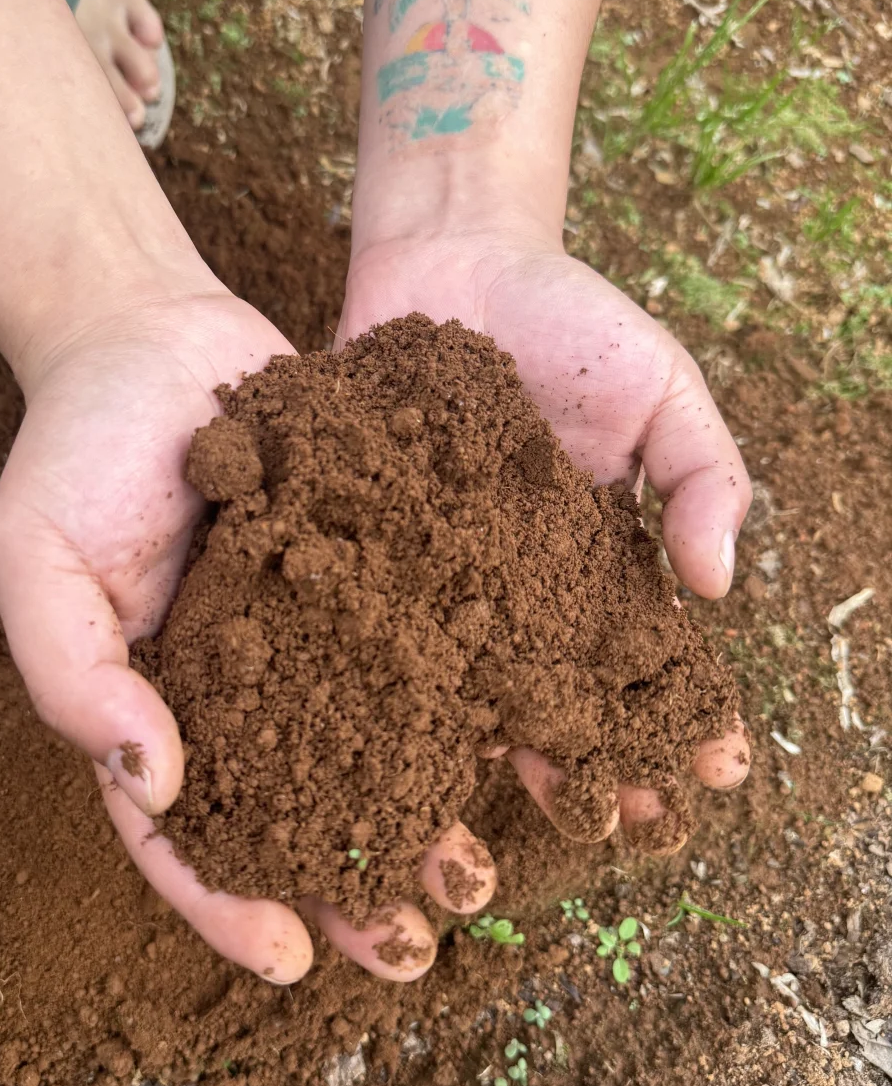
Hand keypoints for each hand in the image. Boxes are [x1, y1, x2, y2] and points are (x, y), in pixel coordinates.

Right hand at [0, 284, 501, 984]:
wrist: (155, 334)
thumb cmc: (75, 447)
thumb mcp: (36, 559)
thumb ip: (72, 672)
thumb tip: (153, 782)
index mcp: (152, 706)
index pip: (182, 834)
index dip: (229, 903)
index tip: (293, 958)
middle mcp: (241, 690)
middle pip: (296, 814)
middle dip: (353, 888)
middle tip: (417, 947)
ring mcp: (312, 636)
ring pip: (374, 748)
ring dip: (424, 817)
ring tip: (480, 873)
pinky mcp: (374, 576)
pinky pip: (421, 650)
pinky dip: (464, 701)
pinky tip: (517, 743)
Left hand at [324, 227, 752, 967]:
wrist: (451, 256)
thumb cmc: (570, 318)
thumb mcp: (661, 385)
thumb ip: (702, 472)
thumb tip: (720, 584)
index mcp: (596, 563)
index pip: (650, 659)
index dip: (684, 715)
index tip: (718, 773)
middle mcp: (517, 589)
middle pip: (561, 693)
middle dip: (596, 761)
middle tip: (620, 829)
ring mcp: (439, 577)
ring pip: (466, 687)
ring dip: (490, 757)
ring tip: (509, 818)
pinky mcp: (365, 552)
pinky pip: (374, 627)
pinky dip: (381, 688)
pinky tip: (387, 750)